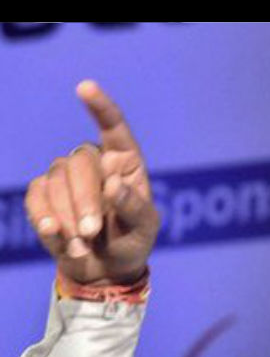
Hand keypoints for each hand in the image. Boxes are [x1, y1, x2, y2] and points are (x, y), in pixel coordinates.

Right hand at [23, 81, 159, 285]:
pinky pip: (37, 195)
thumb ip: (135, 208)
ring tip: (82, 244)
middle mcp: (94, 162)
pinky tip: (56, 235)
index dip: (100, 107)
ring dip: (67, 215)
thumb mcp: (145, 229)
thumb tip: (114, 185)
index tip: (85, 87)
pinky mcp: (43, 194)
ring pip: (56, 179)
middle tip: (92, 232)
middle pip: (80, 163)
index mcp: (125, 162)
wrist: (105, 269)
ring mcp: (66, 176)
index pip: (113, 127)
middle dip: (84, 199)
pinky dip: (45, 217)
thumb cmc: (132, 241)